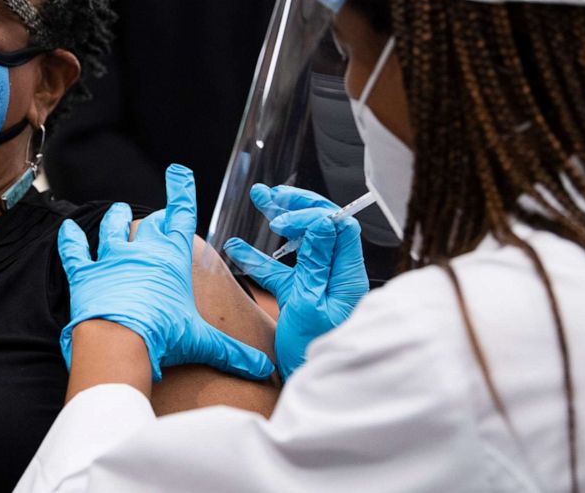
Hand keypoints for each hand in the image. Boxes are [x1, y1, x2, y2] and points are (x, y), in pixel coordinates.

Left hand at [58, 164, 274, 381]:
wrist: (119, 341)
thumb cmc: (163, 336)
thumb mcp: (201, 342)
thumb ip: (232, 352)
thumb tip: (262, 369)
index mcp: (172, 258)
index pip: (181, 215)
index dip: (181, 192)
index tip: (178, 171)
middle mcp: (141, 251)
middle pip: (150, 224)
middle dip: (155, 219)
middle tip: (157, 218)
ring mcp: (111, 260)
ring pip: (112, 229)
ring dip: (116, 219)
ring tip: (117, 210)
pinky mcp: (85, 274)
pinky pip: (74, 251)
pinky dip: (70, 240)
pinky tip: (67, 229)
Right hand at [224, 184, 367, 378]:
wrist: (311, 388)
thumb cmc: (314, 353)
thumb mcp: (311, 306)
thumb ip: (316, 264)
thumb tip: (323, 222)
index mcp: (347, 275)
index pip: (338, 227)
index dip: (313, 214)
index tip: (284, 221)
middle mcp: (336, 275)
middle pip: (322, 227)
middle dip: (296, 207)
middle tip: (269, 196)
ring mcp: (318, 284)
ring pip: (302, 243)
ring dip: (280, 221)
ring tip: (258, 201)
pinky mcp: (301, 296)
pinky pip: (281, 269)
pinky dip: (260, 257)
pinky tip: (237, 247)